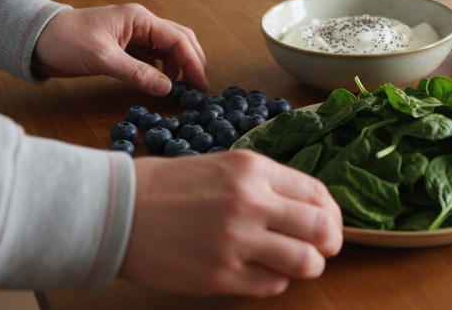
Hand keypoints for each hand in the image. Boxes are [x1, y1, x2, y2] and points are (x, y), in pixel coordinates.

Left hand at [32, 4, 207, 95]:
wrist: (36, 39)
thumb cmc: (66, 41)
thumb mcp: (102, 59)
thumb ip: (137, 73)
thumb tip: (168, 88)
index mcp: (139, 19)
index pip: (177, 39)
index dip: (193, 62)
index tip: (201, 85)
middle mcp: (140, 24)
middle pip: (178, 40)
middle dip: (192, 62)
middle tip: (199, 88)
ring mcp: (133, 36)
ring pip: (167, 49)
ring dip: (178, 67)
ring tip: (181, 89)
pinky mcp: (125, 48)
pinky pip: (152, 58)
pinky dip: (162, 70)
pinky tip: (162, 84)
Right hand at [119, 151, 342, 296]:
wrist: (119, 209)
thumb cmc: (171, 186)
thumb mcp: (225, 166)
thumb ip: (268, 185)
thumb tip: (311, 210)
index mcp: (254, 170)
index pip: (318, 194)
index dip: (332, 214)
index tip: (327, 224)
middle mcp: (251, 202)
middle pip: (323, 229)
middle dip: (330, 243)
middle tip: (321, 249)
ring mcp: (237, 241)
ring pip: (306, 262)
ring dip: (308, 266)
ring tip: (295, 264)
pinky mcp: (220, 275)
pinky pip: (272, 285)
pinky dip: (275, 281)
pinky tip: (259, 272)